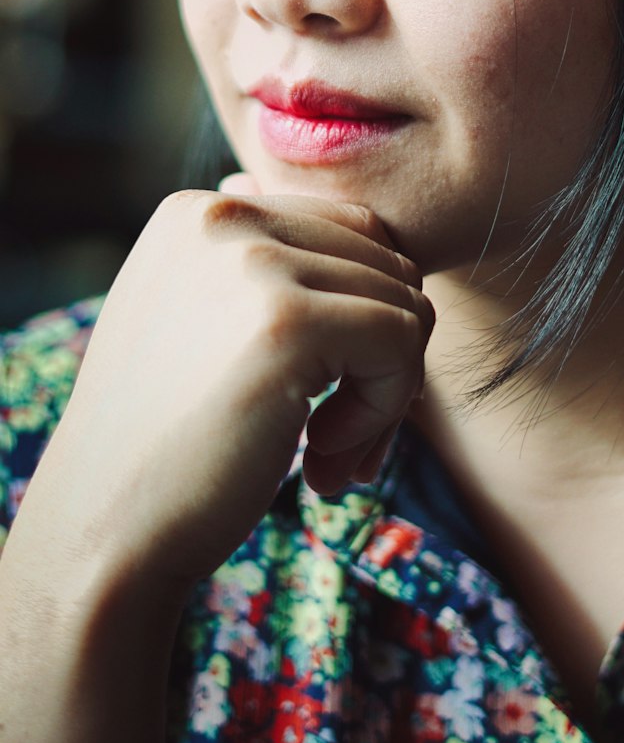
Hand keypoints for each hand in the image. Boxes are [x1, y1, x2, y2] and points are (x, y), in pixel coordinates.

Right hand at [18, 176, 431, 595]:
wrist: (101, 532)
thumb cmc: (167, 445)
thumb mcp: (203, 325)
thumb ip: (275, 280)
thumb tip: (397, 260)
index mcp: (198, 210)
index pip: (351, 231)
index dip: (363, 317)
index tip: (328, 395)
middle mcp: (222, 215)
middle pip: (385, 263)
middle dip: (384, 356)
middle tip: (338, 440)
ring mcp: (254, 262)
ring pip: (403, 302)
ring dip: (386, 393)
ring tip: (328, 456)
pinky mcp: (290, 321)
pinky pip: (402, 341)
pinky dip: (384, 411)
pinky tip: (321, 460)